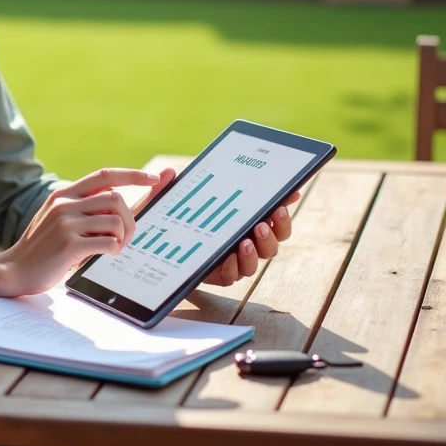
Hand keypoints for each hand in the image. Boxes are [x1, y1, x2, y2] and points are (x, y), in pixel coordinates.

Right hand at [0, 168, 158, 296]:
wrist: (14, 270)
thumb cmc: (44, 247)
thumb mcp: (60, 218)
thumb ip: (85, 208)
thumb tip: (120, 201)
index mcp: (64, 194)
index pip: (105, 175)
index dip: (132, 175)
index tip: (155, 177)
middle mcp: (64, 203)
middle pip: (116, 199)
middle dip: (130, 219)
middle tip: (125, 237)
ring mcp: (65, 223)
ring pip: (115, 221)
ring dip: (123, 237)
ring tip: (113, 247)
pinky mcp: (68, 244)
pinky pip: (108, 242)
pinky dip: (114, 250)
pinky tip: (105, 255)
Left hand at [130, 167, 301, 287]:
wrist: (155, 255)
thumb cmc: (169, 225)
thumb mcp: (165, 204)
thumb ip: (168, 188)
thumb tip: (168, 170)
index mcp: (240, 218)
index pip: (269, 211)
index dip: (283, 203)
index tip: (290, 193)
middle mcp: (243, 240)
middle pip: (274, 238)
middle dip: (277, 228)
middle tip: (267, 218)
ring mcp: (234, 259)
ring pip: (259, 258)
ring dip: (257, 249)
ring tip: (247, 239)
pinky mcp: (220, 275)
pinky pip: (234, 275)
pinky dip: (233, 265)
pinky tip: (229, 256)